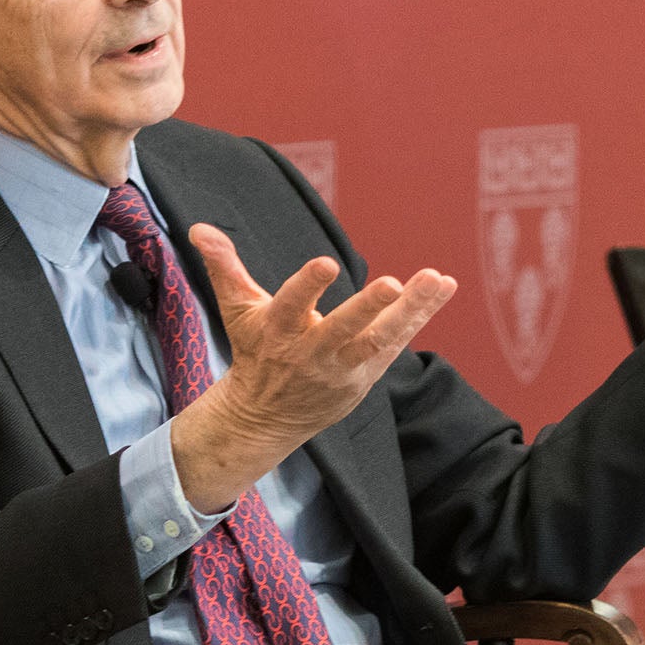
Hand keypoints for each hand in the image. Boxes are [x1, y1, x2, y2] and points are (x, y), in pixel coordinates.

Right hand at [168, 225, 456, 511]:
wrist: (267, 416)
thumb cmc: (256, 351)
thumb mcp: (237, 310)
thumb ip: (225, 267)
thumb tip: (200, 228)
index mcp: (279, 331)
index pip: (291, 306)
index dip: (307, 287)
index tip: (327, 264)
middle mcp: (313, 351)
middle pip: (343, 330)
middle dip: (368, 309)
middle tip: (393, 284)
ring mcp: (343, 367)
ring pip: (380, 340)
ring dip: (411, 310)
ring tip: (436, 278)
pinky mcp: (366, 375)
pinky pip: (397, 342)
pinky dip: (422, 315)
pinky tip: (444, 284)